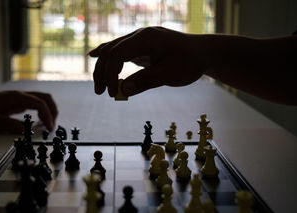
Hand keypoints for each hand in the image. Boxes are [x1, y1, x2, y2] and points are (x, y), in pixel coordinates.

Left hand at [0, 90, 57, 132]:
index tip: (49, 127)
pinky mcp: (17, 102)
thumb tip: (25, 130)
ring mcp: (19, 97)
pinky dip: (42, 111)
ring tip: (48, 124)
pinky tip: (40, 121)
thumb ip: (9, 125)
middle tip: (52, 125)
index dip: (47, 116)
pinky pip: (35, 103)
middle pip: (45, 98)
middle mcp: (20, 95)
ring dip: (49, 110)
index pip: (39, 104)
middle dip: (53, 111)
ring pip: (41, 99)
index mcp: (16, 97)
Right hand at [89, 27, 208, 96]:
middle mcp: (139, 35)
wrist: (203, 53)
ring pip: (112, 50)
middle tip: (100, 93)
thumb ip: (146, 81)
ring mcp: (139, 40)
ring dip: (103, 68)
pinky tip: (93, 56)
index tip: (112, 93)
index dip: (110, 74)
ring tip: (100, 88)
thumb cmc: (189, 62)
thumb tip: (123, 91)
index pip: (117, 54)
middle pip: (110, 51)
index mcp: (146, 38)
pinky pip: (118, 51)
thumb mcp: (170, 74)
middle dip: (102, 72)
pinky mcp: (140, 47)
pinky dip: (106, 57)